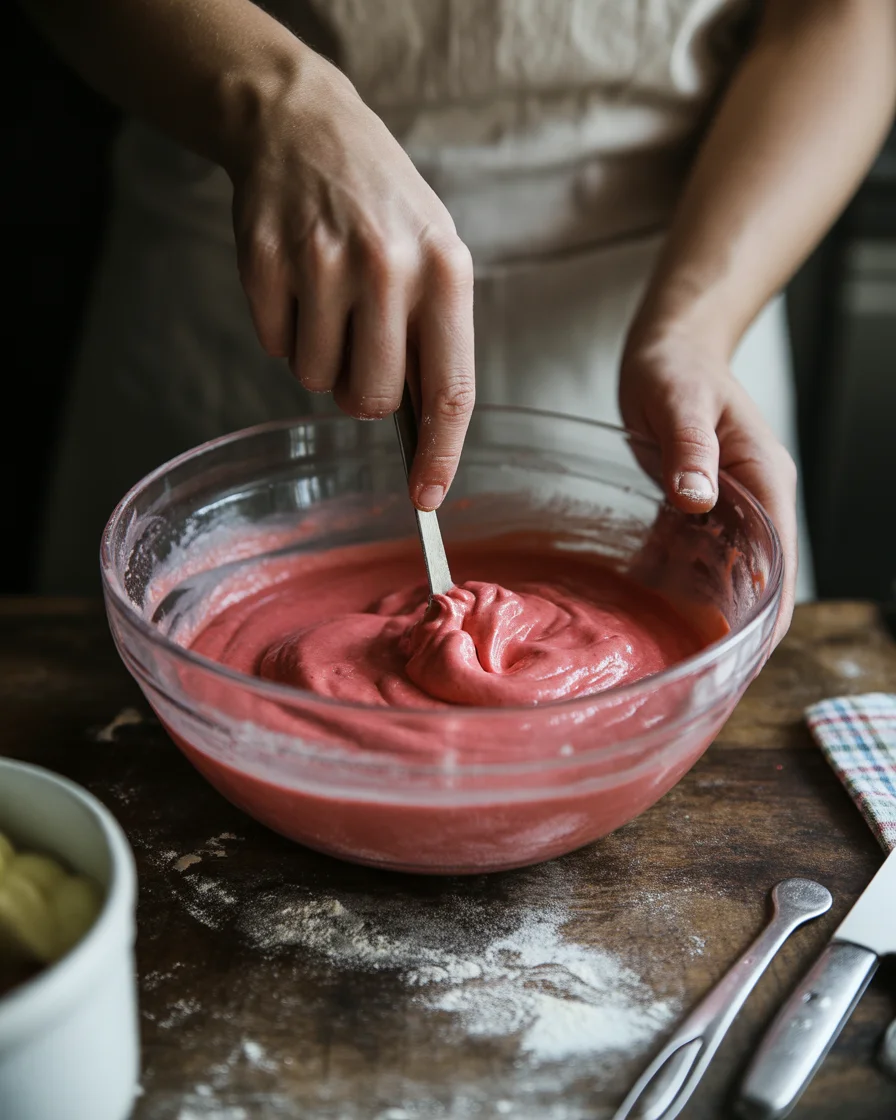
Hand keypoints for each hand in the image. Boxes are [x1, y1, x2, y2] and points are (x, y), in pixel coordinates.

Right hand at [225, 51, 474, 511]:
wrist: (305, 125)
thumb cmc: (382, 207)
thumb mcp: (434, 254)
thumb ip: (434, 338)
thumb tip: (423, 436)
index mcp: (445, 272)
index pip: (450, 389)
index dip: (439, 455)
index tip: (426, 499)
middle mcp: (388, 268)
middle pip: (373, 401)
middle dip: (363, 395)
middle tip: (359, 352)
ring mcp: (321, 262)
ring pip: (317, 381)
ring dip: (321, 360)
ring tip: (329, 300)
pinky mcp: (264, 261)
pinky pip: (275, 348)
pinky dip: (285, 332)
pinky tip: (297, 283)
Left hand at [619, 327, 797, 644]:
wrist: (670, 346)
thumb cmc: (677, 366)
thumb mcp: (680, 400)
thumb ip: (689, 449)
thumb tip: (697, 499)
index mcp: (765, 481)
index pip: (780, 566)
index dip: (767, 620)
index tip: (744, 664)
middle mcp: (755, 501)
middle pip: (757, 580)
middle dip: (735, 628)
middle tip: (700, 675)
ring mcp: (727, 505)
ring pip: (724, 572)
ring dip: (702, 608)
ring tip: (672, 652)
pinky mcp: (698, 505)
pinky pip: (692, 553)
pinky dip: (675, 578)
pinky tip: (647, 601)